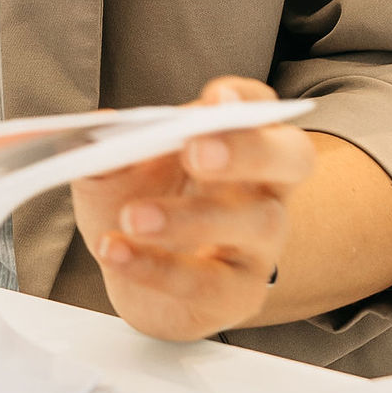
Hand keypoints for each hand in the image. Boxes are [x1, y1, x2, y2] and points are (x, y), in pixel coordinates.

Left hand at [69, 75, 314, 343]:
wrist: (138, 276)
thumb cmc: (139, 202)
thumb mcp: (115, 170)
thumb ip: (106, 148)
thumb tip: (101, 123)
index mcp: (239, 140)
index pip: (262, 106)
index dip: (246, 100)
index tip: (217, 98)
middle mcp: (265, 188)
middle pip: (290, 159)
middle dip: (248, 150)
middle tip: (196, 151)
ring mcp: (261, 244)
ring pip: (255, 225)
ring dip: (189, 218)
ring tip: (133, 217)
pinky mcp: (239, 295)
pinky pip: (209, 283)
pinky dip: (156, 267)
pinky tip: (116, 251)